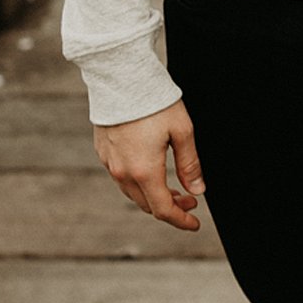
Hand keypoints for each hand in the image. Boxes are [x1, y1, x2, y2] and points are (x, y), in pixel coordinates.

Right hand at [92, 99, 204, 231]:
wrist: (122, 79)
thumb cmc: (155, 102)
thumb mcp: (183, 131)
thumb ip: (190, 164)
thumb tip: (198, 190)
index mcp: (144, 171)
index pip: (163, 209)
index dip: (181, 220)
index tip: (195, 223)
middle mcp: (123, 173)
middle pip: (147, 204)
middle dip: (171, 207)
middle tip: (190, 200)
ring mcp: (110, 163)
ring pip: (134, 193)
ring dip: (154, 196)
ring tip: (175, 188)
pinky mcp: (103, 152)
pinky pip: (122, 178)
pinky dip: (140, 183)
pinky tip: (153, 171)